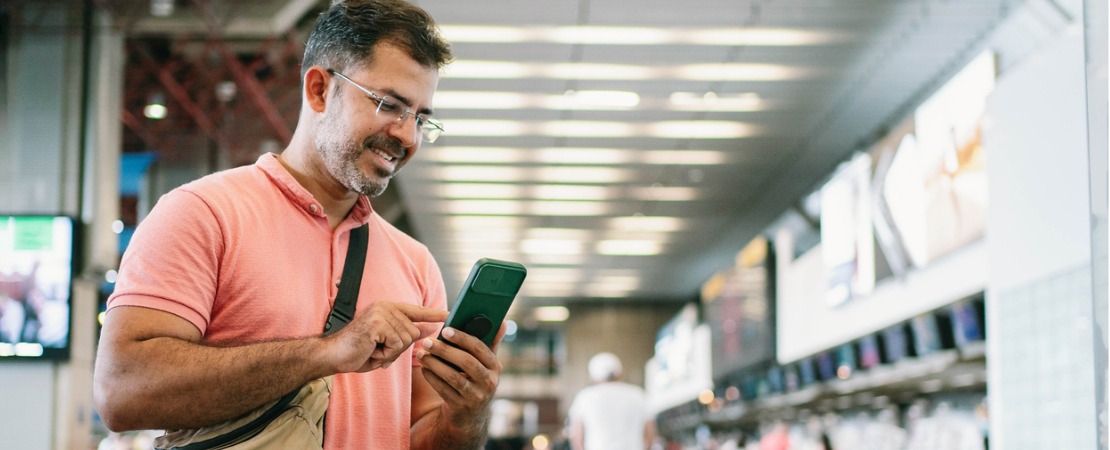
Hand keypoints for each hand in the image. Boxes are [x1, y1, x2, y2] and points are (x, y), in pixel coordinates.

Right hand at [326, 302, 446, 372]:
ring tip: (373, 350)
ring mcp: (381, 313)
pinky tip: (371, 351)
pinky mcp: (378, 323)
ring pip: (406, 340)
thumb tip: (430, 328)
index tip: (449, 314)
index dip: (433, 314)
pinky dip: (385, 354)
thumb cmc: (358, 351)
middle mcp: (386, 307)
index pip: (415, 310)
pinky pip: (396, 344)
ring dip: (391, 353)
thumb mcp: (386, 343)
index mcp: (388, 308)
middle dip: (398, 349)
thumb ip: (406, 335)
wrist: (333, 356)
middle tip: (377, 350)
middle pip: (413, 333)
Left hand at [415, 323, 505, 426]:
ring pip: (452, 377)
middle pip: (466, 362)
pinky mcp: (461, 407)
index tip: (446, 330)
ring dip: (434, 364)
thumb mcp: (487, 365)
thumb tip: (502, 322)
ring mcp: (475, 396)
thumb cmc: (477, 380)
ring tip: (421, 354)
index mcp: (495, 367)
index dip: (462, 338)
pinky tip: (424, 368)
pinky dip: (432, 378)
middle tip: (427, 341)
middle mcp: (489, 382)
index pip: (480, 348)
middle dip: (445, 350)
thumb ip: (492, 343)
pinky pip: (443, 390)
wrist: (471, 416)